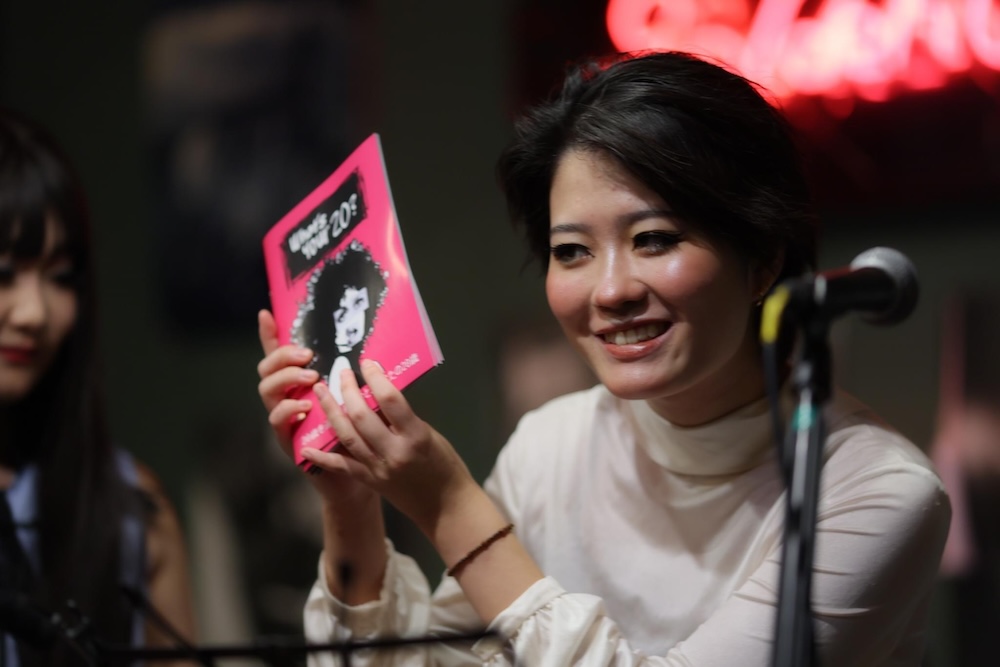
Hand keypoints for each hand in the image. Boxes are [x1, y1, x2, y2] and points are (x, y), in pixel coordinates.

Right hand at [256, 310, 372, 504]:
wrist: (355, 479)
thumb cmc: (359, 435)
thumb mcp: (359, 400)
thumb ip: (356, 378)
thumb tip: (371, 349)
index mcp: (301, 382)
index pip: (280, 353)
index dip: (269, 334)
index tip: (267, 313)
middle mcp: (287, 396)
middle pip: (267, 368)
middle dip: (282, 356)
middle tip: (307, 355)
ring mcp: (284, 418)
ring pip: (267, 391)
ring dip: (286, 379)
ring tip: (310, 378)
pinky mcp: (287, 439)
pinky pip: (276, 422)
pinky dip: (287, 411)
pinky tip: (302, 406)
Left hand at [304, 359, 479, 536]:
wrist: (446, 508)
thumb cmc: (445, 466)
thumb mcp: (430, 435)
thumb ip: (404, 419)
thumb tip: (379, 398)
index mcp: (415, 436)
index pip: (390, 400)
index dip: (375, 378)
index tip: (366, 363)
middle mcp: (394, 452)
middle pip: (362, 416)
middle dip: (347, 390)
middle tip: (340, 373)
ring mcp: (378, 468)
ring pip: (347, 436)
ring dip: (331, 412)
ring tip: (320, 392)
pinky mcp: (370, 481)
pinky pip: (341, 466)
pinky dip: (322, 457)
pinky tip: (306, 447)